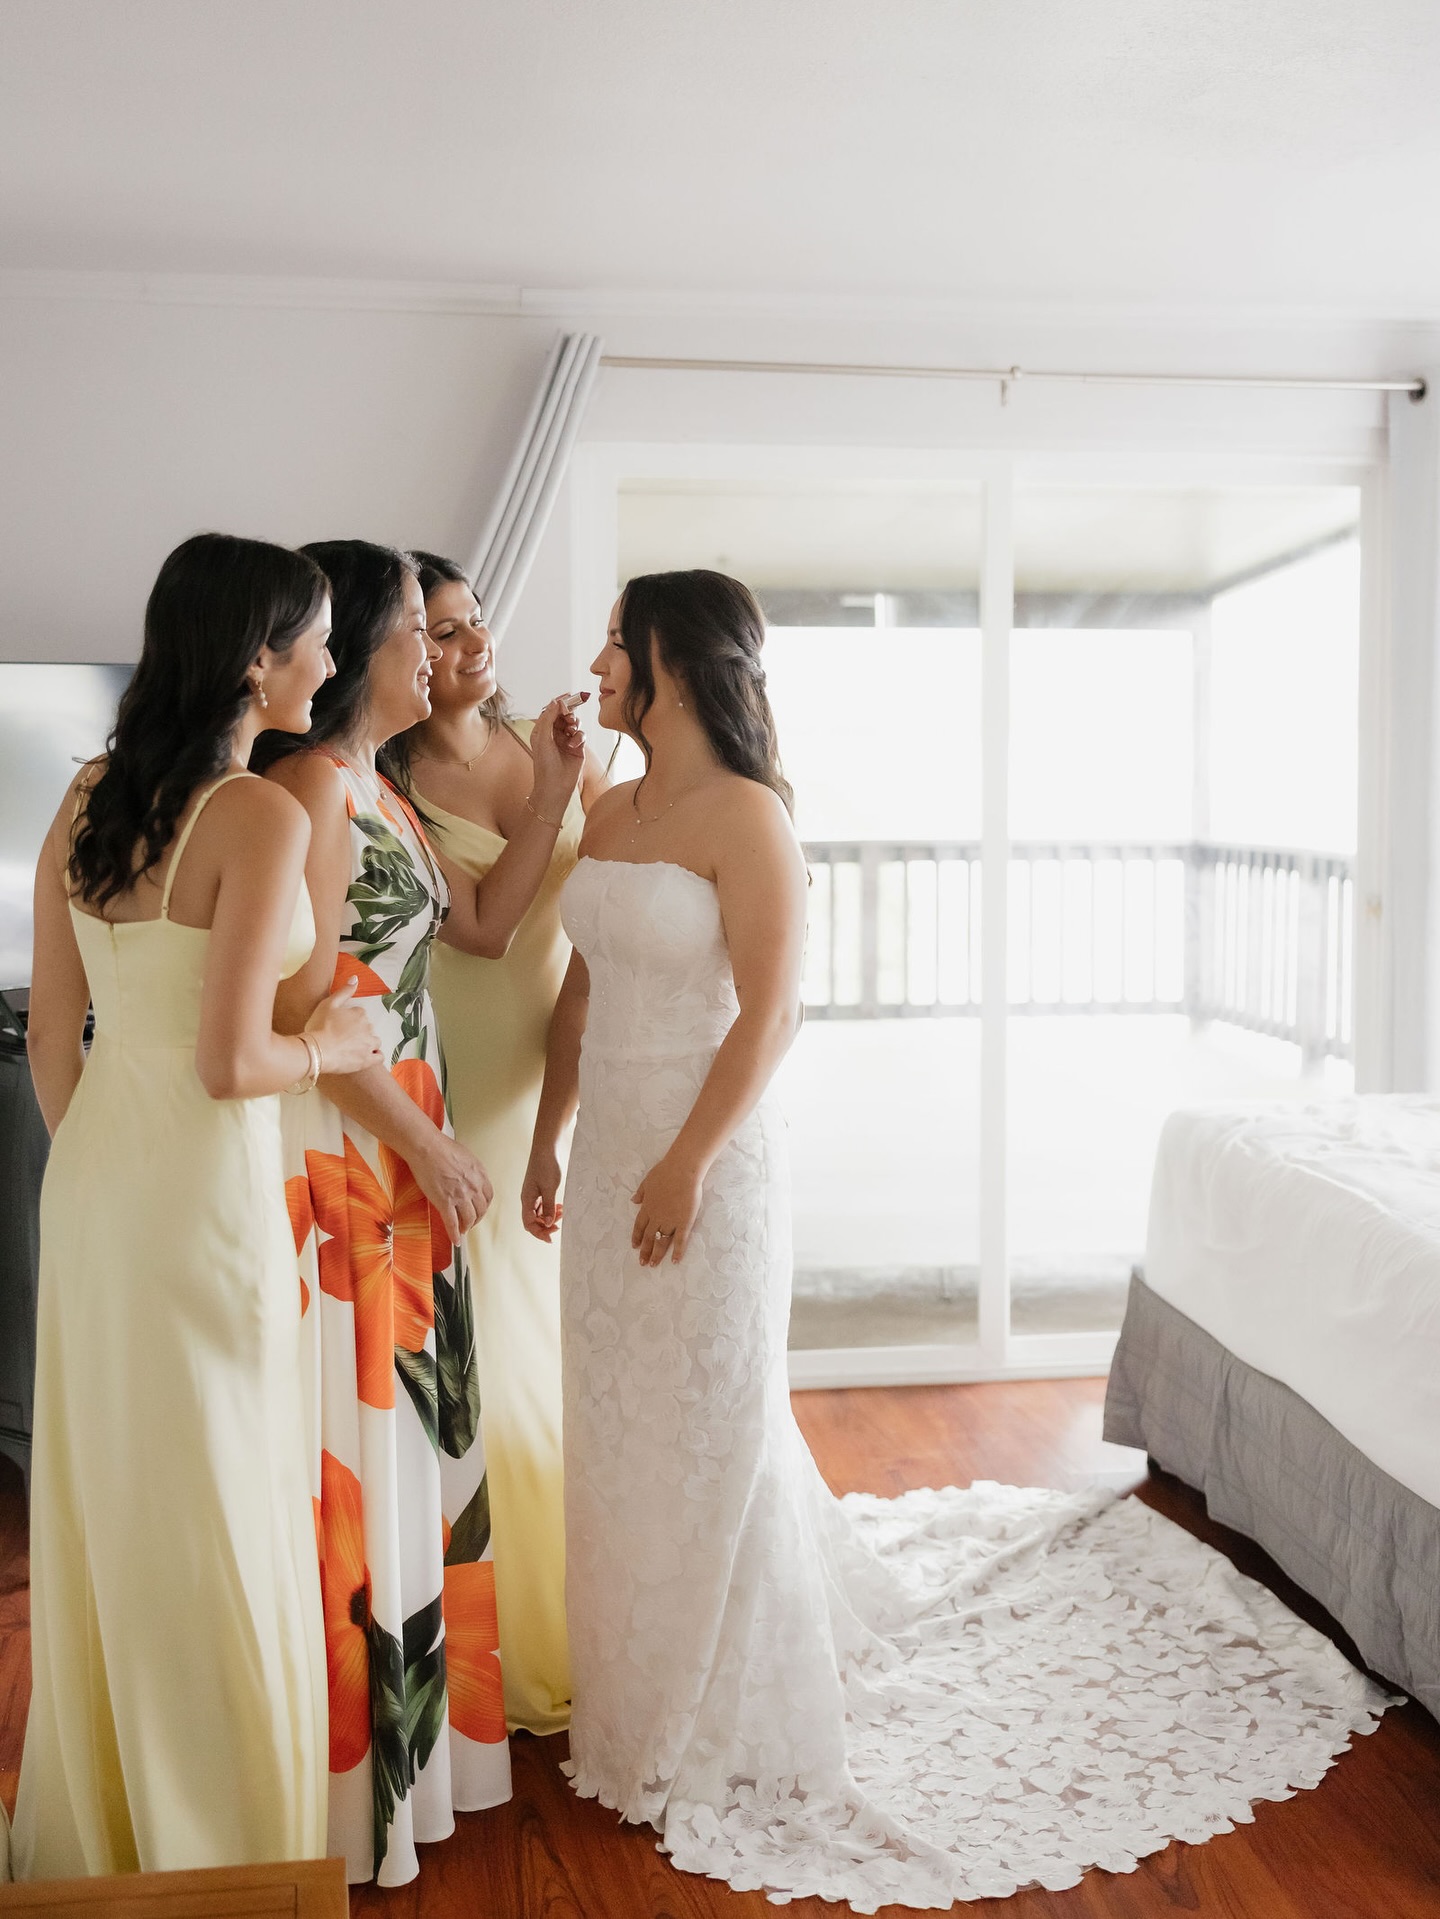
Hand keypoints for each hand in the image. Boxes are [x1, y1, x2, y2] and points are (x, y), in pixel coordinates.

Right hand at [304, 978, 383, 1075]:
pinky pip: (379, 1058)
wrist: (316, 1051)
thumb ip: (344, 991)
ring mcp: (369, 1045)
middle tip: (344, 1039)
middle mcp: (368, 1028)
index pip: (360, 1014)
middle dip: (359, 1032)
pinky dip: (375, 1057)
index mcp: (359, 1014)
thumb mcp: (328, 1004)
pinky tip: (367, 1058)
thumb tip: (356, 978)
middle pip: (368, 1028)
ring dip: (368, 1044)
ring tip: (354, 1049)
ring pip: (375, 1042)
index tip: (340, 1026)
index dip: (350, 1020)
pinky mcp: (367, 1060)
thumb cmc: (319, 1026)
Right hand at [412, 1132, 493, 1242]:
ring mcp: (460, 1196)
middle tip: (471, 1222)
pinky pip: (452, 1223)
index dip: (484, 1205)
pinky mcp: (444, 1202)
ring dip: (467, 1226)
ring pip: (469, 1219)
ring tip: (463, 1230)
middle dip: (477, 1218)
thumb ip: (471, 1170)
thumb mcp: (466, 1156)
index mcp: (480, 1174)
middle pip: (481, 1209)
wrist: (426, 1148)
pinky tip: (456, 1241)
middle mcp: (473, 1187)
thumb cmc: (442, 1147)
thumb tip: (470, 1177)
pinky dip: (455, 1234)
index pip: (488, 1196)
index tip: (480, 1209)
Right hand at [521, 1145, 563, 1242]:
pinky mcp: (539, 1190)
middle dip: (546, 1226)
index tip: (551, 1238)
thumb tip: (548, 1224)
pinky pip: (543, 1206)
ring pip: (539, 1214)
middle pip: (533, 1221)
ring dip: (550, 1217)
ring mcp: (533, 1195)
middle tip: (560, 1224)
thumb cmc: (546, 1165)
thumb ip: (549, 1207)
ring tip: (562, 1213)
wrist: (546, 1148)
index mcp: (527, 1199)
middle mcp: (527, 1199)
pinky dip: (551, 1209)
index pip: (529, 1224)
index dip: (539, 1233)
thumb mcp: (550, 1188)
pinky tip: (560, 1207)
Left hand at [530, 694, 586, 820]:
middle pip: (564, 715)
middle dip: (568, 712)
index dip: (559, 702)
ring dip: (574, 724)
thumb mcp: (542, 737)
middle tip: (569, 715)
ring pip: (574, 723)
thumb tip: (555, 701)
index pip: (551, 711)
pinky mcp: (578, 748)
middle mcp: (554, 734)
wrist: (555, 785)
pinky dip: (579, 737)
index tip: (567, 695)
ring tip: (571, 730)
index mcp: (542, 730)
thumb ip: (548, 717)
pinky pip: (581, 734)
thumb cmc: (544, 764)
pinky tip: (574, 745)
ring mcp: (566, 740)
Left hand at [631, 1152, 702, 1265]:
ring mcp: (670, 1221)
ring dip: (657, 1254)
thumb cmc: (665, 1171)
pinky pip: (680, 1240)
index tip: (634, 1246)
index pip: (639, 1226)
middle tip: (642, 1262)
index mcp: (647, 1207)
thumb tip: (633, 1201)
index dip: (636, 1237)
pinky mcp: (684, 1222)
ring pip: (661, 1241)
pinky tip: (675, 1261)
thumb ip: (641, 1193)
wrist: (682, 1170)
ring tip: (653, 1264)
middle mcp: (656, 1217)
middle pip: (648, 1237)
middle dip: (644, 1251)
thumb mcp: (647, 1181)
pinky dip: (678, 1252)